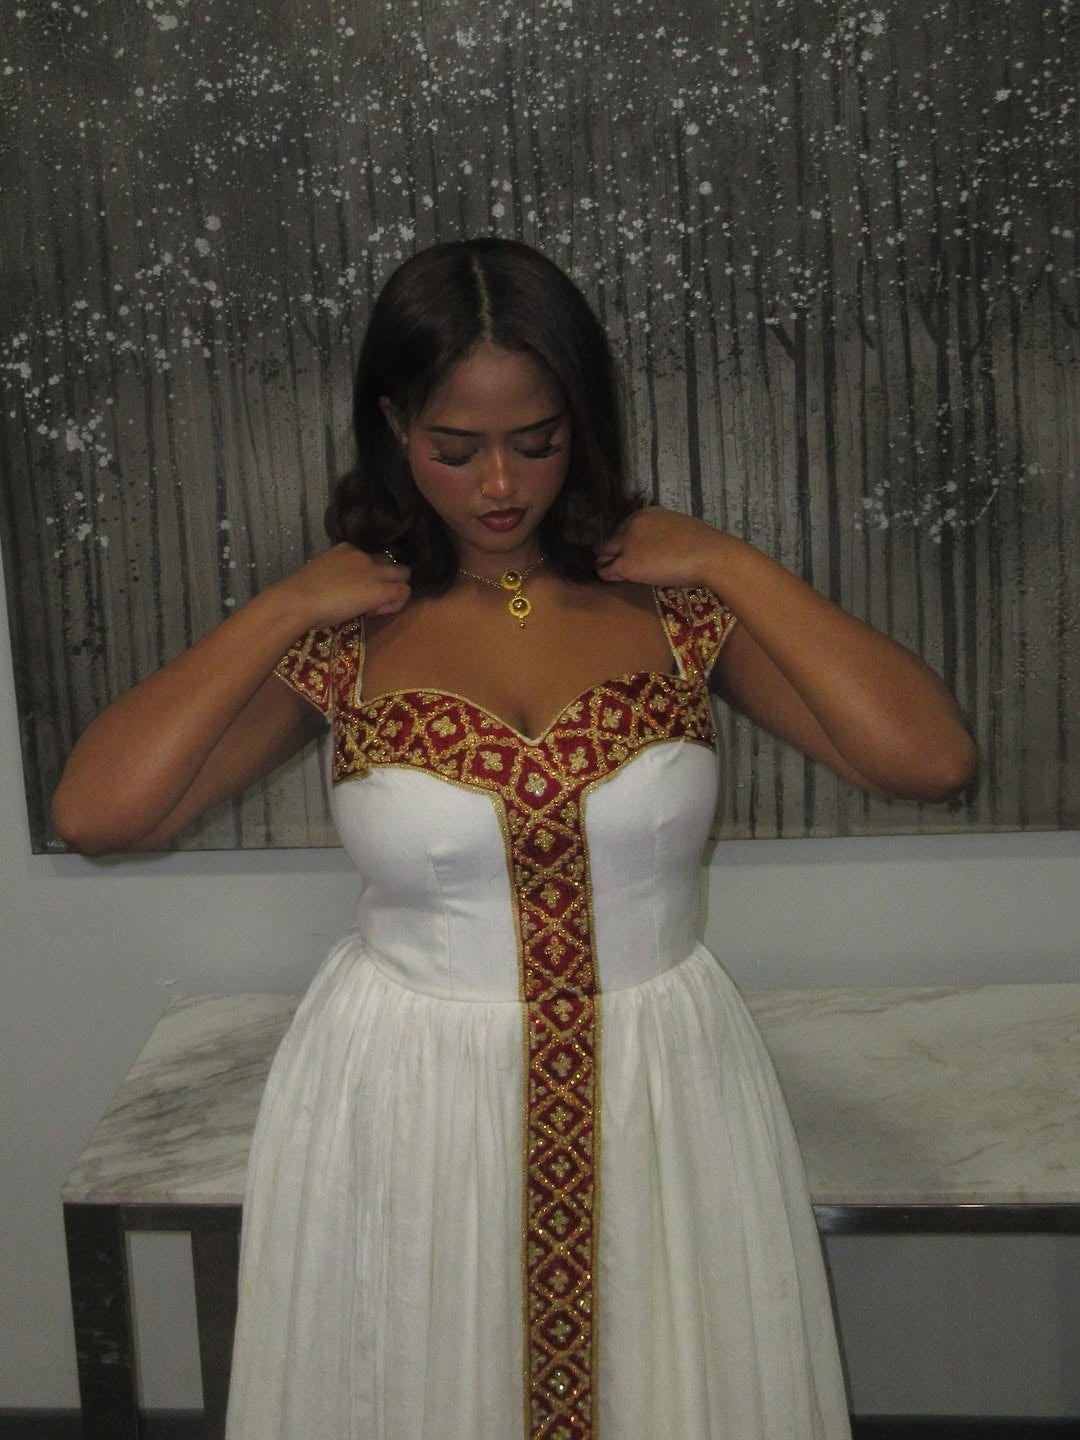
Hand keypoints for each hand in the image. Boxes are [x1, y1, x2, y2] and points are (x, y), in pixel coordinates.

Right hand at [273, 543, 411, 629]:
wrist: (298, 600)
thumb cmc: (300, 594)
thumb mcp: (321, 576)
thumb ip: (337, 578)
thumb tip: (343, 592)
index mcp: (346, 549)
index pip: (369, 558)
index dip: (367, 575)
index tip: (355, 591)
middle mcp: (363, 555)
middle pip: (390, 562)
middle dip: (386, 579)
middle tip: (370, 600)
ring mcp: (374, 571)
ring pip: (403, 574)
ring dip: (394, 590)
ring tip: (376, 607)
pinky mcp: (381, 588)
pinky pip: (403, 592)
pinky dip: (396, 603)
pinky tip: (377, 612)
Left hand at [596, 506, 723, 587]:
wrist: (710, 555)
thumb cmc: (704, 545)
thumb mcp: (679, 528)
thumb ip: (662, 533)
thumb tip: (660, 547)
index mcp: (647, 513)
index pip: (626, 527)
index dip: (625, 540)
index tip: (627, 551)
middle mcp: (633, 524)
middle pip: (613, 539)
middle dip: (612, 551)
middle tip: (612, 563)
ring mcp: (628, 543)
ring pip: (605, 553)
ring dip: (606, 562)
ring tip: (606, 571)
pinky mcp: (627, 564)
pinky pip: (608, 570)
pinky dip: (607, 575)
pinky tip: (610, 580)